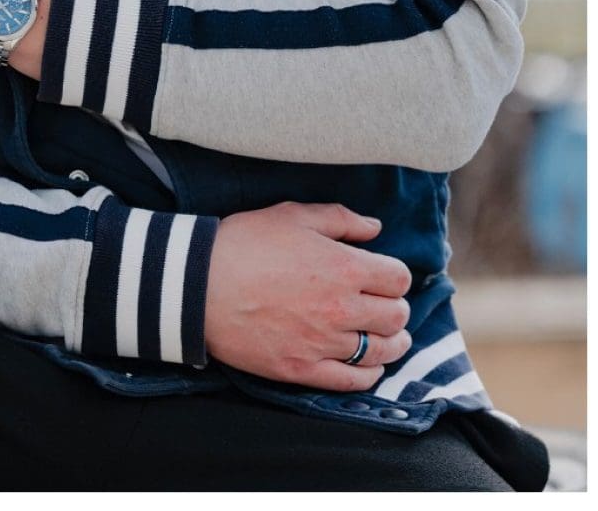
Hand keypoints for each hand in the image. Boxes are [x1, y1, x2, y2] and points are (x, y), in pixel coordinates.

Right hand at [203, 201, 412, 390]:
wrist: (199, 285)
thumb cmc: (245, 243)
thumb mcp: (292, 215)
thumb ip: (340, 219)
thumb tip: (375, 228)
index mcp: (344, 267)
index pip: (398, 278)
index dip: (394, 274)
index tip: (383, 274)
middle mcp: (342, 308)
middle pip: (396, 315)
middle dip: (395, 307)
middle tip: (384, 303)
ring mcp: (324, 343)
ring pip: (382, 351)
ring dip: (392, 342)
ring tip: (389, 336)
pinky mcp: (304, 370)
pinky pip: (354, 381)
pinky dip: (370, 374)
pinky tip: (367, 364)